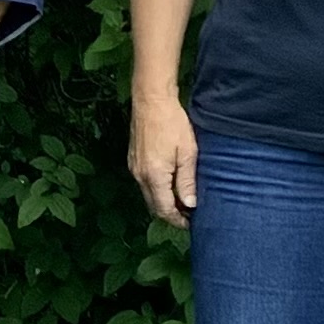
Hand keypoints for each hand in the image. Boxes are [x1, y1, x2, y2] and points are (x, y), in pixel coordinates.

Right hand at [129, 91, 197, 224]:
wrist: (151, 101)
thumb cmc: (172, 123)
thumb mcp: (187, 153)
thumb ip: (187, 181)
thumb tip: (190, 204)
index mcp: (154, 176)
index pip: (165, 209)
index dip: (178, 219)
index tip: (191, 222)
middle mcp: (140, 176)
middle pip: (154, 206)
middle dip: (171, 213)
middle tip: (189, 214)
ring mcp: (134, 168)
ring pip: (149, 195)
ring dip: (163, 201)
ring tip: (182, 199)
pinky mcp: (133, 161)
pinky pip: (144, 183)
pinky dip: (156, 189)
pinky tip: (170, 183)